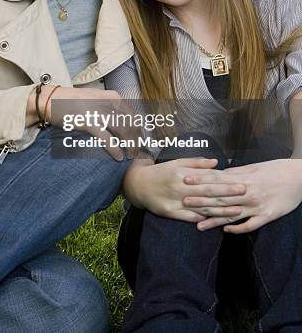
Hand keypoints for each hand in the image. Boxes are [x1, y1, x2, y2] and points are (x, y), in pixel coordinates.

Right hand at [30, 85, 139, 160]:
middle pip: (132, 125)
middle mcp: (109, 103)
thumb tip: (124, 123)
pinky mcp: (89, 122)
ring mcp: (100, 112)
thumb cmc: (74, 101)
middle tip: (136, 152)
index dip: (139, 131)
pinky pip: (108, 139)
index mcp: (113, 97)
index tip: (140, 141)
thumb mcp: (96, 98)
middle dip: (136, 140)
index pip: (134, 116)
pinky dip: (115, 149)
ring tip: (129, 156)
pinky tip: (118, 157)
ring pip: (123, 132)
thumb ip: (110, 107)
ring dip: (129, 146)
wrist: (52, 100)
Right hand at [122, 157, 245, 222]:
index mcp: (184, 174)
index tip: (241, 182)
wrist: (138, 184)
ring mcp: (175, 201)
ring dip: (220, 210)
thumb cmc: (161, 172)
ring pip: (201, 207)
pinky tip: (215, 221)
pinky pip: (188, 217)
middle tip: (245, 194)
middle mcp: (181, 188)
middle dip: (228, 193)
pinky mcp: (170, 213)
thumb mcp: (177, 162)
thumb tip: (217, 162)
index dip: (226, 181)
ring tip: (237, 211)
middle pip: (208, 192)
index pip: (209, 178)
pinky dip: (201, 219)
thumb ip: (197, 163)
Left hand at [183, 159, 301, 232]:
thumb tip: (218, 172)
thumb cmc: (276, 169)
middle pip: (221, 198)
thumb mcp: (255, 167)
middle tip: (184, 202)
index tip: (186, 181)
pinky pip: (250, 225)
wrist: (300, 178)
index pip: (217, 180)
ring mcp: (257, 206)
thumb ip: (236, 172)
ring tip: (198, 225)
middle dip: (201, 200)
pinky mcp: (267, 216)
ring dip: (214, 220)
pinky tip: (226, 231)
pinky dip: (238, 228)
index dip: (200, 181)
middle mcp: (248, 193)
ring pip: (232, 214)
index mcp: (244, 178)